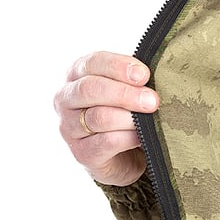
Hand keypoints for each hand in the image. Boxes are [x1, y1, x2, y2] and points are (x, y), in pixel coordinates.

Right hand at [53, 51, 160, 185]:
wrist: (122, 157)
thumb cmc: (124, 114)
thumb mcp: (125, 90)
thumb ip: (132, 80)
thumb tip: (149, 76)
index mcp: (76, 74)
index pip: (93, 63)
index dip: (118, 66)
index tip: (143, 75)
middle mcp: (66, 99)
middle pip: (90, 89)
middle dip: (125, 94)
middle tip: (152, 100)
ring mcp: (69, 127)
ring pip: (99, 117)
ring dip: (129, 118)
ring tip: (150, 119)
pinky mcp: (81, 153)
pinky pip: (106, 142)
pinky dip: (128, 138)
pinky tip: (142, 138)